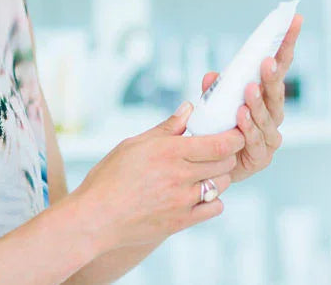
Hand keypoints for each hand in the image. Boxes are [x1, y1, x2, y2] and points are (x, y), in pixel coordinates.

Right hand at [71, 102, 244, 249]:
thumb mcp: (134, 144)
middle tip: (218, 150)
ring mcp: (182, 201)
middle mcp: (180, 176)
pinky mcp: (181, 222)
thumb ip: (166, 128)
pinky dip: (212, 200)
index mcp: (169, 152)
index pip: (220, 143)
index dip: (235, 136)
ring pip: (221, 185)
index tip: (236, 132)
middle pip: (225, 162)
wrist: (94, 218)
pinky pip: (213, 208)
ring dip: (219, 176)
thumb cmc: (108, 178)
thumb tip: (189, 108)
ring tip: (205, 172)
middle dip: (227, 154)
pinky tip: (199, 194)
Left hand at [201, 13, 302, 183]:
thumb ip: (214, 91)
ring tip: (249, 90)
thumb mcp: (212, 103)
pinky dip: (247, 127)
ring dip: (258, 102)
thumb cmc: (217, 129)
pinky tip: (241, 116)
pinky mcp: (261, 156)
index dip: (286, 44)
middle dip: (273, 75)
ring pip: (267, 115)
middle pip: (276, 91)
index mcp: (265, 95)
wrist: (211, 168)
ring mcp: (269, 135)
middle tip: (267, 61)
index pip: (279, 65)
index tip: (295, 21)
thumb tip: (212, 75)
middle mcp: (272, 114)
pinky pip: (255, 139)